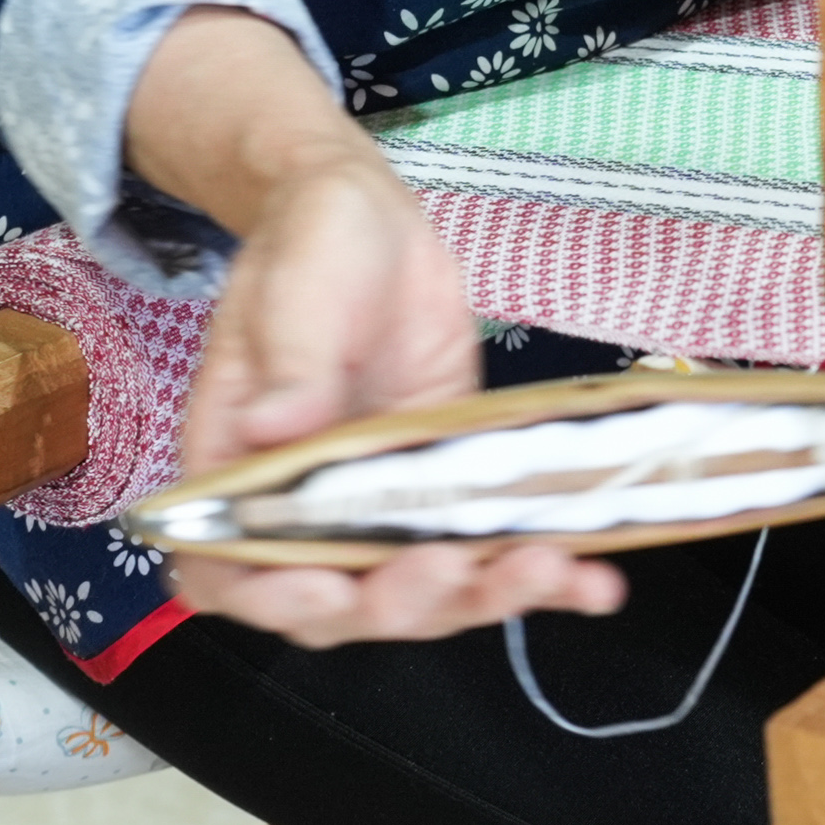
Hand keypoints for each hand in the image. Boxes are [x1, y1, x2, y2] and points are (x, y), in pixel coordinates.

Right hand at [130, 8, 623, 644]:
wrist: (373, 224)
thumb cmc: (310, 250)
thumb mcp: (293, 294)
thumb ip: (290, 363)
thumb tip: (271, 427)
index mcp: (241, 472)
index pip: (231, 572)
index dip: (275, 600)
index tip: (328, 591)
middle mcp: (308, 510)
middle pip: (346, 601)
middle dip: (405, 601)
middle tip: (454, 566)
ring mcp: (386, 506)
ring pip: (430, 591)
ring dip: (490, 596)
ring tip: (552, 571)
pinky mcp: (453, 489)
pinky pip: (489, 546)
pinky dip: (544, 574)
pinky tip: (593, 580)